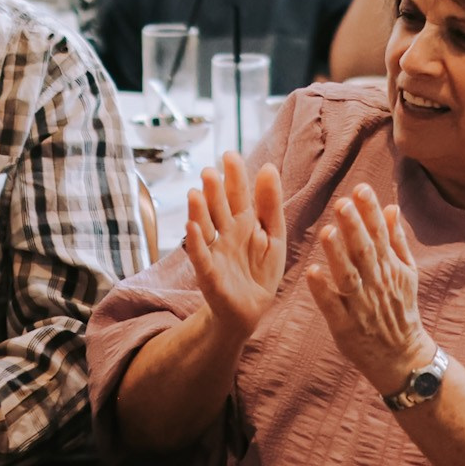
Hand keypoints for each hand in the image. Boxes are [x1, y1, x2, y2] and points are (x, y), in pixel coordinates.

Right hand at [183, 152, 287, 342]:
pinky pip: (201, 257)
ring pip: (205, 228)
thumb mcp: (274, 235)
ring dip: (199, 212)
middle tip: (210, 171)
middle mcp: (225, 234)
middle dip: (214, 191)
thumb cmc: (259, 271)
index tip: (229, 154)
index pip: (237, 194)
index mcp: (243, 222)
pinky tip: (191, 228)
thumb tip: (268, 167)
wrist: (250, 311)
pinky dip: (195, 243)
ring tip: (196, 193)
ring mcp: (215, 253)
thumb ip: (270, 203)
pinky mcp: (210, 275)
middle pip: (218, 208)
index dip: (234, 176)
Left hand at [305, 184, 432, 396]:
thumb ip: (397, 240)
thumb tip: (392, 207)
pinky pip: (333, 307)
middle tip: (342, 203)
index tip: (360, 188)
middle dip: (354, 227)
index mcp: (391, 268)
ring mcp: (362, 306)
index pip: (381, 234)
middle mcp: (377, 284)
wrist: (403, 358)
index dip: (371, 211)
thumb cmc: (400, 310)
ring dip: (338, 255)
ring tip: (327, 232)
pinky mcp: (346, 327)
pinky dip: (324, 291)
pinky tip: (312, 272)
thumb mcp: (407, 273)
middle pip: (365, 252)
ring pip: (349, 277)